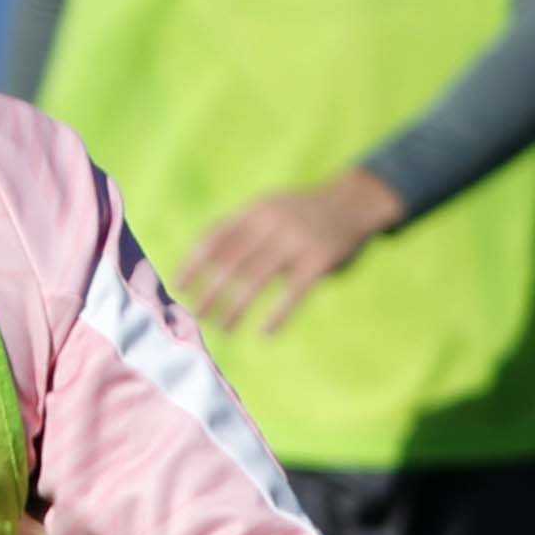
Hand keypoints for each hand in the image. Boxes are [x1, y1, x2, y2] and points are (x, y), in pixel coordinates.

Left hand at [177, 167, 400, 336]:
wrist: (356, 202)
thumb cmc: (301, 213)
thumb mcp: (269, 209)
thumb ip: (241, 229)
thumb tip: (200, 261)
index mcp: (255, 210)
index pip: (215, 238)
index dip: (195, 263)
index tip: (179, 286)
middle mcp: (273, 223)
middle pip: (231, 262)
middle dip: (211, 291)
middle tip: (197, 314)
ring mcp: (297, 241)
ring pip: (257, 280)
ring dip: (236, 307)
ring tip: (223, 328)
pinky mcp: (321, 260)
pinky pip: (295, 293)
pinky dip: (279, 314)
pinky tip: (265, 332)